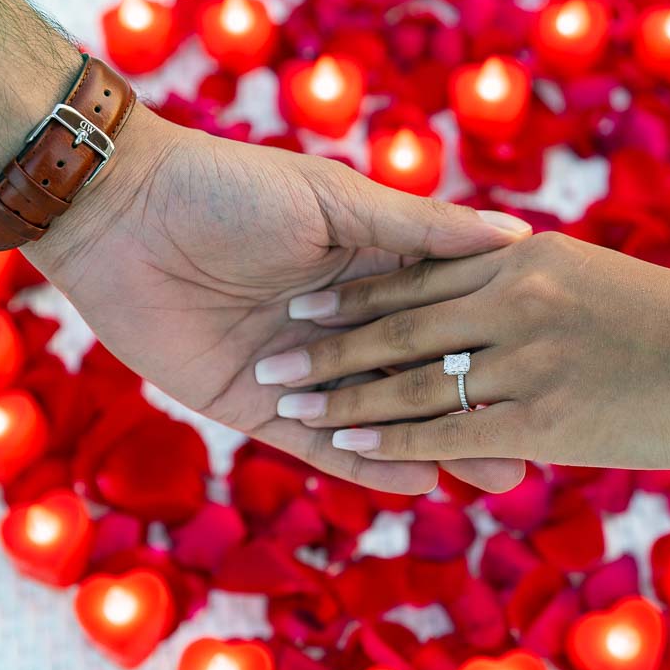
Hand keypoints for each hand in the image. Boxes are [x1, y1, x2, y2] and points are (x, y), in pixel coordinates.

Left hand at [25, 106, 529, 492]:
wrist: (119, 213)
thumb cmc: (229, 188)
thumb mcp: (335, 201)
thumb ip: (420, 230)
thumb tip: (517, 237)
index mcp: (367, 270)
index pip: (444, 319)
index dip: (492, 351)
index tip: (550, 378)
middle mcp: (341, 324)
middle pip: (419, 379)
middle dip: (472, 416)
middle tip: (531, 454)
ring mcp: (299, 368)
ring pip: (377, 416)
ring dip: (432, 447)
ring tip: (494, 476)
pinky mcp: (253, 404)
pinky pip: (316, 442)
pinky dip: (363, 463)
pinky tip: (416, 482)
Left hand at [259, 232, 669, 468]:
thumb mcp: (592, 274)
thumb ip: (529, 278)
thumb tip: (488, 279)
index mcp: (526, 258)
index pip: (423, 276)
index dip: (360, 294)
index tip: (311, 303)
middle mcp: (516, 300)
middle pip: (400, 323)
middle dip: (331, 342)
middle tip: (274, 351)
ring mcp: (525, 360)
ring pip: (410, 377)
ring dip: (343, 390)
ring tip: (293, 401)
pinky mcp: (539, 421)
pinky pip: (445, 430)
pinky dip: (389, 436)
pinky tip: (346, 442)